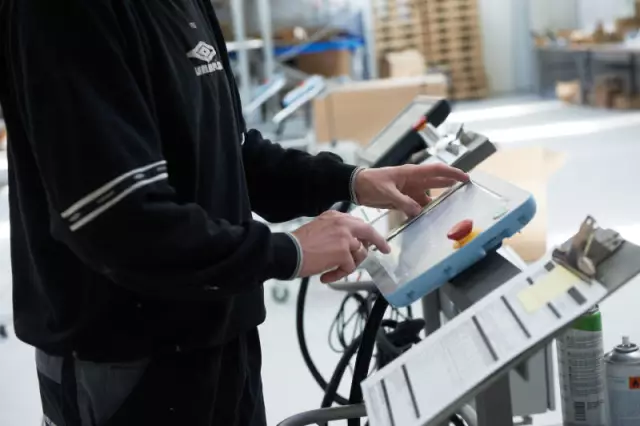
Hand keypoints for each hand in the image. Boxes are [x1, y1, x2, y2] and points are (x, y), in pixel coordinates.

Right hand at [292, 211, 390, 282]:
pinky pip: (349, 268)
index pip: (359, 223)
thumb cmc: (299, 244)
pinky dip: (338, 275)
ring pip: (359, 254)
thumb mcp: (319, 228)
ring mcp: (345, 237)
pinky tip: (326, 277)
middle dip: (378, 242)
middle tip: (385, 250)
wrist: (288, 252)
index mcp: (336, 216)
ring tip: (333, 271)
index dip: (369, 233)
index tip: (377, 240)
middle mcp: (343, 224)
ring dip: (349, 265)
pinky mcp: (344, 252)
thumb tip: (352, 244)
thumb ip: (336, 232)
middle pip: (368, 232)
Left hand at [354, 164, 468, 216]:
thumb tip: (419, 211)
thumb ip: (403, 202)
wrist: (356, 187)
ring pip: (427, 197)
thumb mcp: (387, 192)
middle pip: (436, 182)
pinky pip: (416, 206)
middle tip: (465, 192)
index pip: (436, 170)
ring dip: (435, 204)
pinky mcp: (403, 200)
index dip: (452, 173)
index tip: (465, 178)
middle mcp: (413, 181)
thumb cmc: (371, 183)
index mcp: (411, 173)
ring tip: (448, 211)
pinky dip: (422, 212)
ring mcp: (408, 190)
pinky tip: (427, 220)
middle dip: (450, 185)